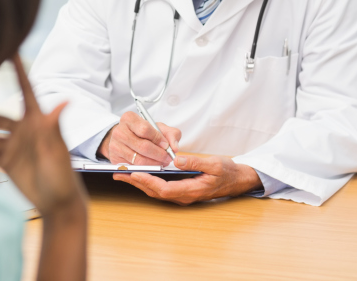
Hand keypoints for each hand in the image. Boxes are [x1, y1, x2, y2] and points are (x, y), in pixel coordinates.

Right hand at [0, 54, 86, 216]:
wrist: (57, 204)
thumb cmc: (63, 176)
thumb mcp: (57, 151)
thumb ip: (53, 126)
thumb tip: (64, 100)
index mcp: (37, 120)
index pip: (25, 89)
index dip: (17, 69)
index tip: (9, 48)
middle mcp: (22, 129)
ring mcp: (13, 144)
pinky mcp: (5, 160)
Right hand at [98, 111, 180, 165]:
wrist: (125, 138)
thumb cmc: (143, 132)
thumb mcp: (158, 127)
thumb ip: (171, 134)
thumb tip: (174, 147)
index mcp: (129, 118)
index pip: (145, 129)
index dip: (158, 139)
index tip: (166, 145)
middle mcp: (119, 131)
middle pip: (142, 146)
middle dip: (159, 154)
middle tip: (167, 158)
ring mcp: (115, 146)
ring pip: (138, 159)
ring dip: (154, 163)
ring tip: (162, 162)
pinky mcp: (114, 159)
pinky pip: (133, 167)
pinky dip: (145, 168)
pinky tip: (152, 165)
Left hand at [113, 155, 261, 205]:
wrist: (236, 180)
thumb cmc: (227, 172)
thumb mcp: (214, 163)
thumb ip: (195, 161)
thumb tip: (176, 159)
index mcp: (192, 190)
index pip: (164, 189)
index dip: (148, 182)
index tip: (134, 174)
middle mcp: (184, 196)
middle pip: (155, 192)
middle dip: (136, 182)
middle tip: (120, 173)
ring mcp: (182, 195)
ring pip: (156, 191)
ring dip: (139, 183)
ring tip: (123, 174)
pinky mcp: (181, 191)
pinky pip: (160, 188)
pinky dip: (147, 182)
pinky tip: (138, 175)